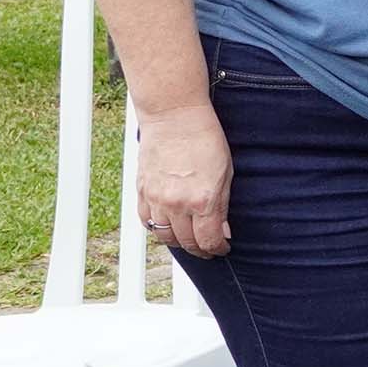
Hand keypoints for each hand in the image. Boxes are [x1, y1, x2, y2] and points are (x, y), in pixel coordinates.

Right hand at [137, 102, 233, 257]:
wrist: (174, 117)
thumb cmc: (205, 139)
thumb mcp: (226, 173)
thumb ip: (222, 206)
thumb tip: (222, 231)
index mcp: (202, 200)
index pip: (208, 240)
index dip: (217, 249)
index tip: (222, 248)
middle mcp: (176, 204)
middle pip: (186, 242)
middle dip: (200, 249)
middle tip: (208, 248)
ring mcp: (155, 199)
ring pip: (164, 236)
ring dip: (178, 242)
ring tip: (189, 239)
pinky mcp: (141, 191)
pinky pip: (146, 221)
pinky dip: (156, 229)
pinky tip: (167, 227)